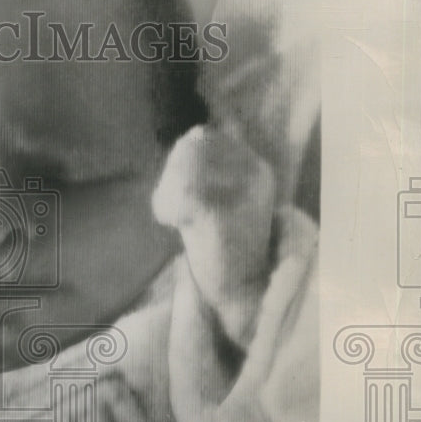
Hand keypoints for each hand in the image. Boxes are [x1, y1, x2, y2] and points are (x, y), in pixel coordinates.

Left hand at [153, 123, 276, 347]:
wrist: (239, 289)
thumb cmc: (221, 246)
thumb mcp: (219, 198)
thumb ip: (207, 168)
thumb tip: (194, 132)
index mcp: (255, 167)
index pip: (205, 137)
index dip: (180, 159)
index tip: (177, 192)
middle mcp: (254, 173)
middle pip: (192, 148)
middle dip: (170, 174)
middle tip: (169, 208)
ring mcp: (242, 192)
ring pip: (184, 168)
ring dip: (167, 192)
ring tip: (172, 218)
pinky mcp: (223, 213)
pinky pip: (181, 193)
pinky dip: (166, 206)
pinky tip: (171, 224)